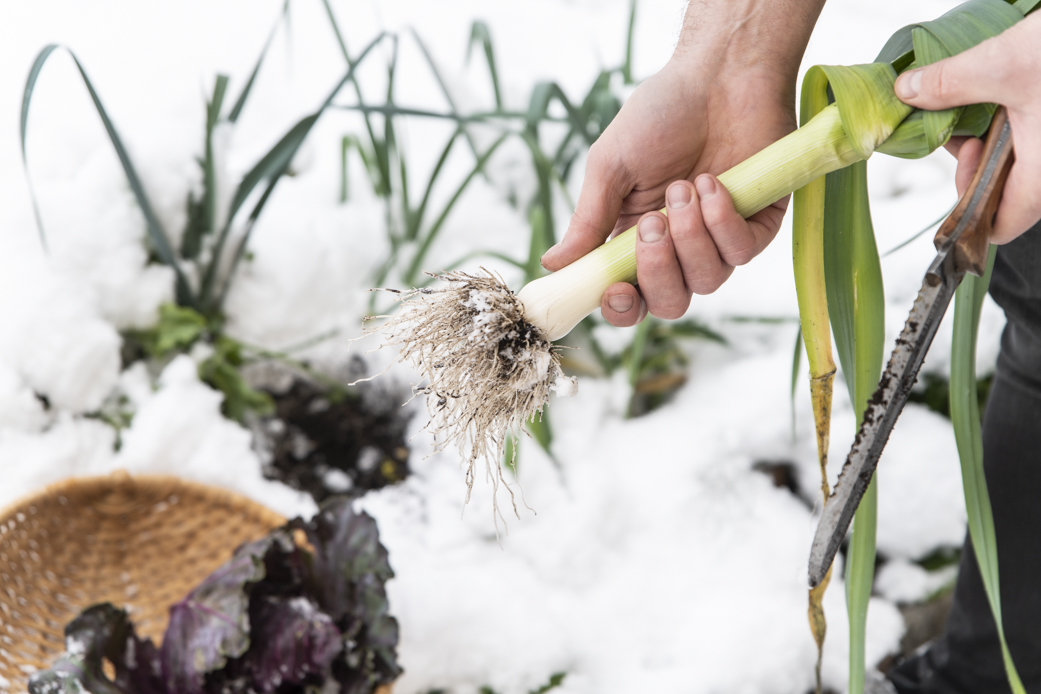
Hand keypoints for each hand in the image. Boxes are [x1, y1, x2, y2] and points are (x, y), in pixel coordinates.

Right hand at [541, 0, 824, 326]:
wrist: (720, 73)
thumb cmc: (661, 114)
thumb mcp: (611, 166)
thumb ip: (587, 221)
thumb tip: (552, 265)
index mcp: (635, 241)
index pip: (628, 297)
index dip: (621, 307)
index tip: (615, 290)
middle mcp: (678, 249)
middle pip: (669, 303)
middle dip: (658, 272)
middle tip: (651, 224)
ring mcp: (720, 240)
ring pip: (707, 281)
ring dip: (690, 238)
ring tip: (685, 186)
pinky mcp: (759, 225)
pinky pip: (741, 252)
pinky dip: (722, 221)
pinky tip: (713, 184)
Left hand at [895, 11, 1040, 242]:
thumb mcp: (1003, 64)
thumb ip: (950, 84)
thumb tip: (908, 90)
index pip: (1000, 227)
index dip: (968, 209)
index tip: (960, 162)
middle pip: (1006, 190)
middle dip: (977, 160)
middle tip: (968, 122)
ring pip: (1021, 162)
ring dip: (995, 137)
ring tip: (989, 98)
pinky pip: (1035, 139)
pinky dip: (1016, 121)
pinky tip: (1009, 90)